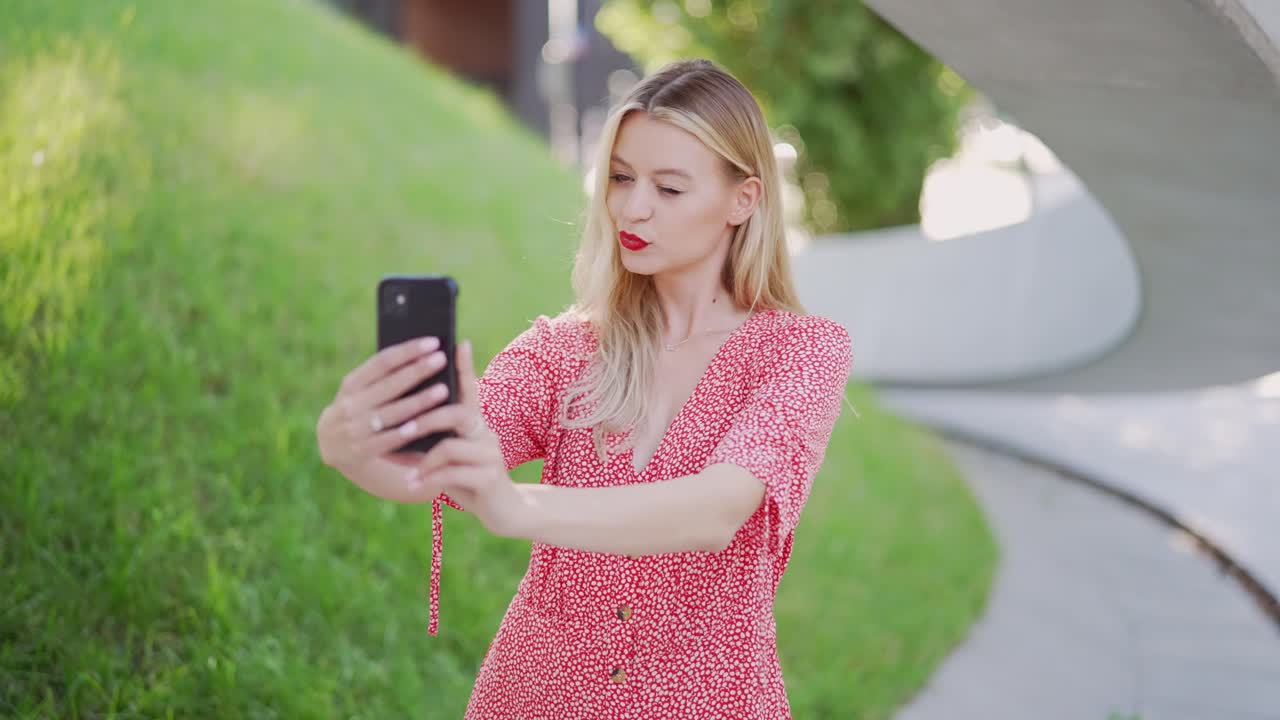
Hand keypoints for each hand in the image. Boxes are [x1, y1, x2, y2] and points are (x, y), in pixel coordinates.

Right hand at [315, 334, 457, 502]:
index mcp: (351, 384)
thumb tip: (421, 357)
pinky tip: (430, 422)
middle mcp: (351, 404)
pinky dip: (410, 430)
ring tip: (443, 389)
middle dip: (418, 370)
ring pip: (394, 412)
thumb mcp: (359, 392)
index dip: (408, 351)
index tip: (433, 342)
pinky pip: (392, 438)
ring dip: (420, 400)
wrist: (331, 447)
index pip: (382, 361)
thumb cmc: (358, 410)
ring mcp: (356, 428)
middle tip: (442, 359)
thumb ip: (382, 378)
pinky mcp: (363, 450)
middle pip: (390, 384)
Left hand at [411, 340, 526, 537]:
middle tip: (404, 430)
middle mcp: (486, 433)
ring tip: (409, 472)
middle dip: (426, 420)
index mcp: (476, 424)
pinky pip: (451, 472)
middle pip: (457, 413)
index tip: (459, 342)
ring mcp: (490, 454)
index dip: (465, 366)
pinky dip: (428, 478)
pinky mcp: (489, 477)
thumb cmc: (470, 480)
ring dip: (424, 460)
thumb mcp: (452, 457)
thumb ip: (438, 440)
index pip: (471, 389)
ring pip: (450, 446)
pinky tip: (414, 485)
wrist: (503, 511)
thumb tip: (404, 427)